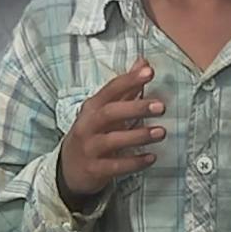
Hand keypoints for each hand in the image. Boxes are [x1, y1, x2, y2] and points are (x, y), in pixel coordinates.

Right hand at [56, 61, 162, 209]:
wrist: (69, 169)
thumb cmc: (93, 133)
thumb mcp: (104, 110)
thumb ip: (126, 88)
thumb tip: (143, 62)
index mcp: (92, 107)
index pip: (110, 89)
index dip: (129, 80)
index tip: (149, 71)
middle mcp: (88, 125)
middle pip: (110, 113)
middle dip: (136, 108)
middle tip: (161, 107)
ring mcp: (90, 148)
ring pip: (113, 140)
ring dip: (138, 136)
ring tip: (161, 132)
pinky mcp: (94, 169)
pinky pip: (115, 166)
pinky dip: (134, 162)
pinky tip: (151, 158)